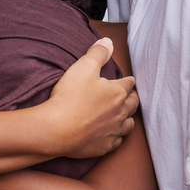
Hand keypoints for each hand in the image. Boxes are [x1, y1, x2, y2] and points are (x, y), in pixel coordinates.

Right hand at [43, 38, 138, 158]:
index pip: (129, 84)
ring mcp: (112, 131)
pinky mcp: (104, 147)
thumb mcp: (83, 66)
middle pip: (133, 104)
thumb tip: (108, 42)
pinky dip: (116, 136)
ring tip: (124, 115)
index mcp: (117, 93)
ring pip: (128, 125)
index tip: (128, 79)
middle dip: (132, 98)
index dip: (128, 80)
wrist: (56, 129)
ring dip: (128, 118)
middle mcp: (120, 113)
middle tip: (130, 95)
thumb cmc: (69, 97)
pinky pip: (117, 142)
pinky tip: (112, 134)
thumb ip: (98, 53)